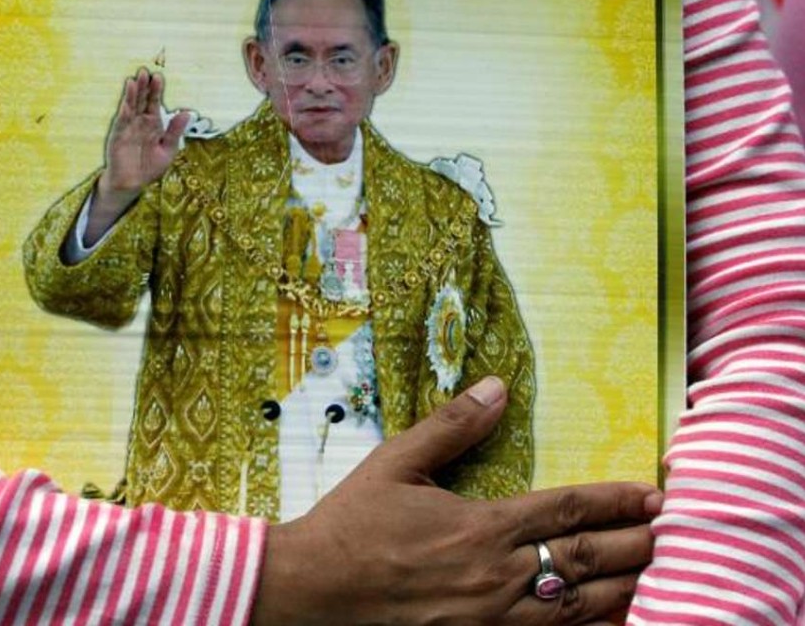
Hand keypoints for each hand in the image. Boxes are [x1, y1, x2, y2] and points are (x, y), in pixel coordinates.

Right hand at [103, 67, 187, 195]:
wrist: (132, 183)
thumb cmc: (150, 167)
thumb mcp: (168, 150)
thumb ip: (175, 132)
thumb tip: (187, 113)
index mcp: (153, 123)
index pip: (154, 103)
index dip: (156, 90)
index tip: (159, 77)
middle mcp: (140, 122)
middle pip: (141, 100)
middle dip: (143, 87)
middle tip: (145, 71)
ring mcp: (128, 128)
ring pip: (130, 107)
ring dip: (131, 94)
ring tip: (134, 80)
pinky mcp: (118, 136)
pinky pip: (121, 123)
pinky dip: (124, 114)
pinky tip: (126, 104)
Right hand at [251, 377, 660, 624]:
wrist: (315, 592)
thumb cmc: (353, 525)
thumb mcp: (395, 464)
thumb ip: (450, 427)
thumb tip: (496, 388)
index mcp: (480, 527)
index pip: (565, 509)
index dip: (614, 501)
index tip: (651, 494)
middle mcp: (497, 576)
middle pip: (585, 558)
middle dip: (636, 543)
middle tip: (674, 530)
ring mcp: (493, 619)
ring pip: (579, 606)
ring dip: (626, 588)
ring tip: (659, 573)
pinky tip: (610, 620)